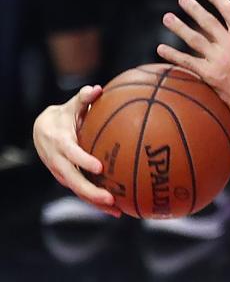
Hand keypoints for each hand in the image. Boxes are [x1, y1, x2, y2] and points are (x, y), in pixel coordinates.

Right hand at [33, 85, 120, 216]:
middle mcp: (58, 160)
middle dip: (91, 191)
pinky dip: (96, 203)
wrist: (42, 129)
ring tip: (117, 210)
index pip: (71, 153)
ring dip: (95, 202)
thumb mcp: (71, 105)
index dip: (83, 160)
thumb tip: (97, 88)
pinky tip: (117, 211)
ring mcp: (62, 172)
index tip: (99, 167)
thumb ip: (84, 98)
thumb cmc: (65, 115)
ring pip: (77, 190)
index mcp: (60, 141)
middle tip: (110, 198)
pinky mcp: (67, 179)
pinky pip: (81, 193)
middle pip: (73, 179)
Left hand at [157, 0, 229, 122]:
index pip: (229, 11)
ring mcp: (220, 60)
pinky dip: (173, 55)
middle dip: (194, 8)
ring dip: (179, 27)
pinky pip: (187, 62)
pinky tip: (161, 48)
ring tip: (167, 18)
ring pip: (194, 39)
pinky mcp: (209, 75)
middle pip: (208, 22)